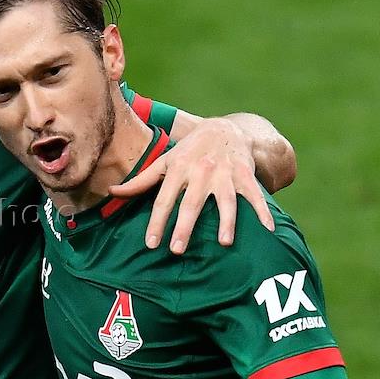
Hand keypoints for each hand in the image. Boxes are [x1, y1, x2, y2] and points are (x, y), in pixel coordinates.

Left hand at [108, 118, 274, 253]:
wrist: (225, 129)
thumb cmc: (188, 151)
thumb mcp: (164, 161)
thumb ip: (140, 180)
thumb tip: (111, 192)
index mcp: (178, 169)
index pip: (164, 199)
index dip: (157, 221)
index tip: (151, 243)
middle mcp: (201, 171)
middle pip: (191, 203)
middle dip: (184, 226)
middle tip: (177, 250)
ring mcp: (225, 174)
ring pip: (225, 200)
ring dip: (227, 221)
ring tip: (225, 242)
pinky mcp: (245, 175)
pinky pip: (255, 195)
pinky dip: (263, 212)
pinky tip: (269, 229)